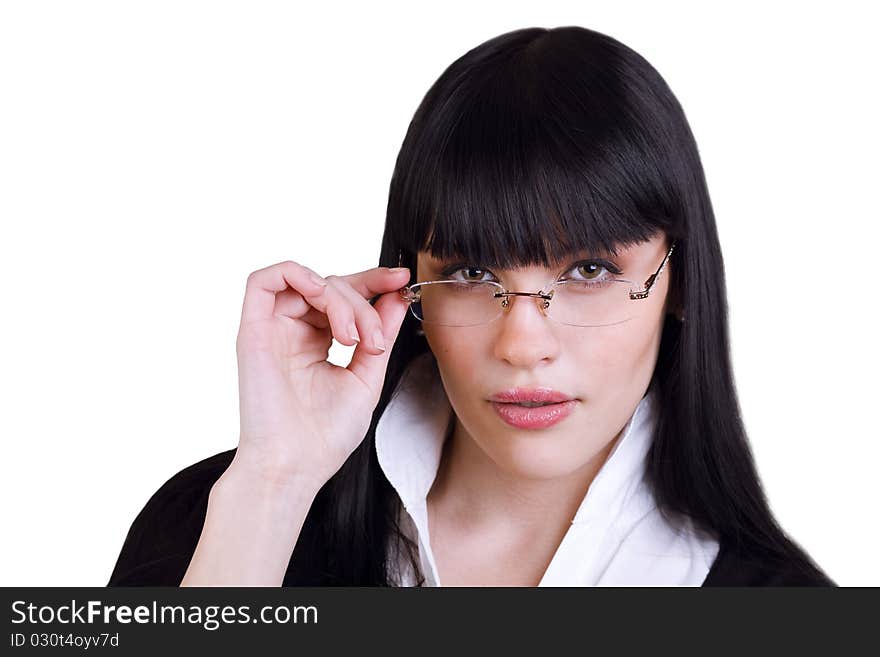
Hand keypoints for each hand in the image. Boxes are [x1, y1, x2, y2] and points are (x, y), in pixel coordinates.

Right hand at [230, 260, 410, 487]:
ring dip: (339, 299)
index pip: (345, 296)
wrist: (295, 465)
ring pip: (308, 282)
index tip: (402, 280)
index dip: (373, 282)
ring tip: (352, 337)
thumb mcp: (367, 377)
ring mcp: (272, 330)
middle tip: (374, 341)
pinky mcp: (252, 330)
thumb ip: (380, 333)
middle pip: (331, 286)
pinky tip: (321, 295)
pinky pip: (264, 280)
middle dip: (363, 303)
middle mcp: (294, 332)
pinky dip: (298, 275)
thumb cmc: (326, 435)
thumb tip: (397, 295)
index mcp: (318, 343)